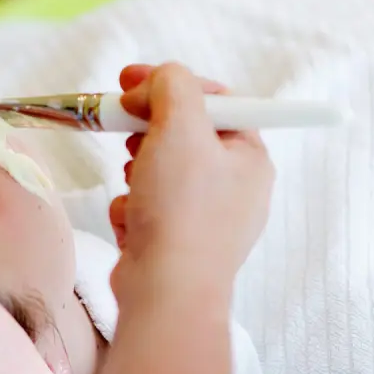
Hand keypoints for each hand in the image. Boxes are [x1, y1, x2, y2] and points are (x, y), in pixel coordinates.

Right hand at [109, 64, 273, 305]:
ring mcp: (207, 219)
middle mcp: (236, 188)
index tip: (130, 81)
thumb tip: (159, 80)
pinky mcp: (178, 243)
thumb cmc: (182, 210)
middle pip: (185, 135)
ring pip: (160, 171)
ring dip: (137, 171)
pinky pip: (149, 207)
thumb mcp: (180, 127)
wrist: (166, 293)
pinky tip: (132, 221)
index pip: (215, 101)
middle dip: (149, 131)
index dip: (172, 84)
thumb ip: (173, 85)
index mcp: (251, 157)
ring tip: (134, 184)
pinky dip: (133, 208)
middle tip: (122, 126)